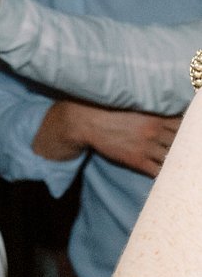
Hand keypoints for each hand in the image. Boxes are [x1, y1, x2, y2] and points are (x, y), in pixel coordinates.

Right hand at [39, 100, 182, 178]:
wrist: (85, 121)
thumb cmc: (109, 108)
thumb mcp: (134, 102)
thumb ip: (154, 106)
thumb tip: (170, 104)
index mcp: (155, 114)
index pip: (184, 122)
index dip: (191, 128)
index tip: (192, 131)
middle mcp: (154, 130)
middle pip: (183, 141)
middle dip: (188, 145)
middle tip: (190, 149)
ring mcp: (146, 146)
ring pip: (173, 157)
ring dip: (180, 161)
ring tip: (183, 163)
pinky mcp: (137, 160)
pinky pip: (159, 171)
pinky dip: (167, 173)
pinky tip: (171, 174)